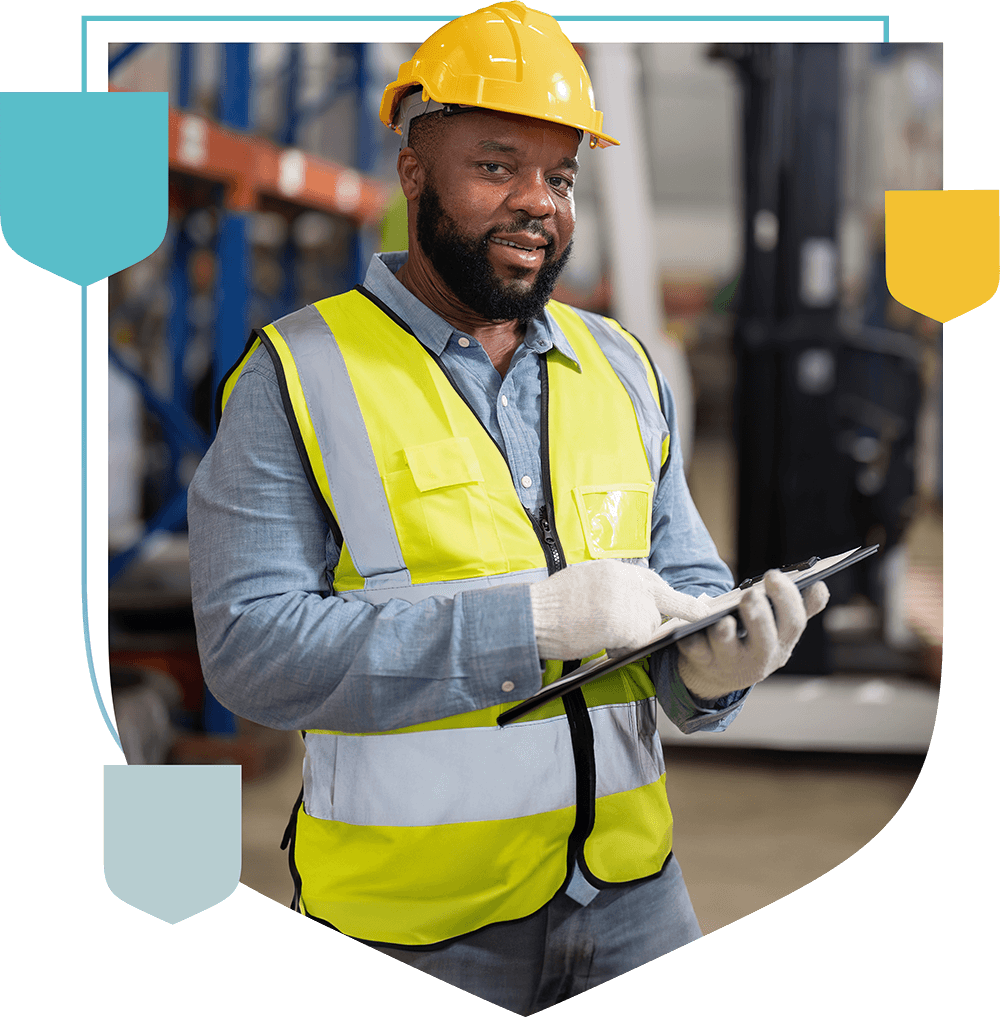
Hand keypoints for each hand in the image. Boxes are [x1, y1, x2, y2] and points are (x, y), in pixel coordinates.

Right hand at [530, 559, 713, 661]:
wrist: (534, 616)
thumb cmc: (549, 607)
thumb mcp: (583, 582)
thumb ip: (609, 587)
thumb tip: (624, 599)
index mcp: (613, 568)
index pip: (649, 579)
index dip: (663, 593)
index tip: (680, 599)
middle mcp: (624, 579)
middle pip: (663, 597)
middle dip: (682, 608)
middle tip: (702, 612)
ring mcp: (627, 600)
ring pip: (649, 624)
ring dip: (635, 636)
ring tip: (604, 637)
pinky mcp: (625, 622)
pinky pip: (638, 641)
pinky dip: (625, 648)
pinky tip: (605, 645)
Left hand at [676, 570, 829, 699]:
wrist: (718, 675)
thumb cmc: (753, 640)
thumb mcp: (778, 631)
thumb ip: (800, 608)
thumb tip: (821, 586)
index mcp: (781, 644)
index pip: (793, 623)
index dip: (787, 599)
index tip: (774, 575)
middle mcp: (759, 658)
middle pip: (764, 641)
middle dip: (759, 618)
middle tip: (751, 595)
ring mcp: (729, 662)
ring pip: (727, 649)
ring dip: (725, 634)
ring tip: (723, 620)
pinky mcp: (702, 662)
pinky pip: (695, 652)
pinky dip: (691, 641)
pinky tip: (689, 630)